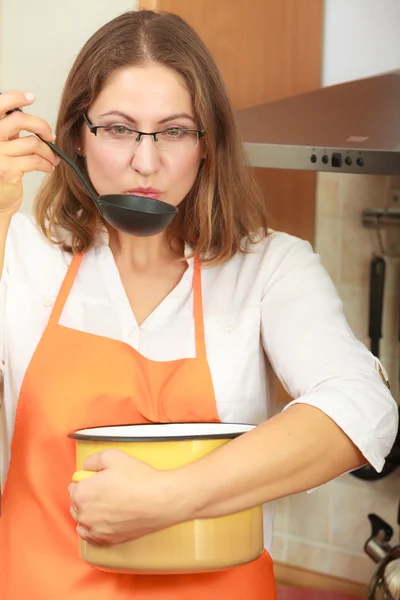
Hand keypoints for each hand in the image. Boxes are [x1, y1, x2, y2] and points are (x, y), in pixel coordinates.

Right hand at [0, 90, 58, 215]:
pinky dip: (47, 163)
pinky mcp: (7, 169)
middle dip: (41, 126)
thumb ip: (7, 129)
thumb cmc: (0, 171)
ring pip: (32, 142)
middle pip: (19, 120)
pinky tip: (49, 167)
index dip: (14, 98)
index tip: (30, 97)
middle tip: (51, 136)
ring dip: (48, 151)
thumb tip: (22, 107)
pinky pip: (35, 160)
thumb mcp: (1, 145)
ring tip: (53, 158)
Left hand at [68, 449, 190, 545]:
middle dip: (86, 496)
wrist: (159, 500)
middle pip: (76, 505)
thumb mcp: (112, 455)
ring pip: (83, 521)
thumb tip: (86, 467)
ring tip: (106, 503)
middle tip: (103, 488)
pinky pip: (92, 536)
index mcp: (81, 494)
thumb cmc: (137, 478)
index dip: (84, 480)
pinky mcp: (108, 540)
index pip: (73, 487)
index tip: (95, 478)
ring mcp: (96, 530)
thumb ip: (92, 460)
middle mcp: (84, 515)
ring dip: (89, 512)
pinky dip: (94, 528)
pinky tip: (104, 519)